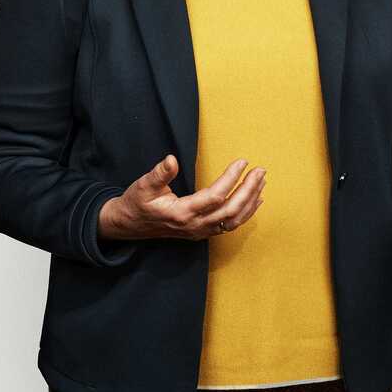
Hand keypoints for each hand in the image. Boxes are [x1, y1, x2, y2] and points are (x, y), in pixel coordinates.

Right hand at [99, 154, 265, 240]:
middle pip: (230, 211)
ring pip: (233, 220)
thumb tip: (171, 160)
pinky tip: (256, 199)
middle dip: (248, 190)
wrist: (130, 225)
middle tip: (260, 171)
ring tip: (261, 181)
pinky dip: (246, 212)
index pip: (215, 196)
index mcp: (181, 213)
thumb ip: (159, 174)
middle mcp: (194, 226)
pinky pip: (230, 225)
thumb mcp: (143, 185)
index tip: (242, 162)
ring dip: (250, 201)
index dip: (231, 179)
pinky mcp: (202, 231)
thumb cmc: (137, 203)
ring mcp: (200, 231)